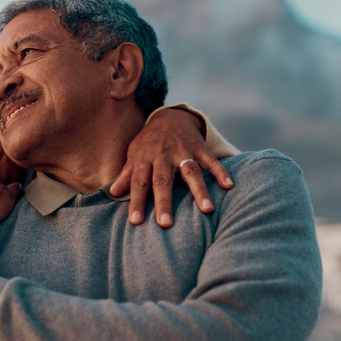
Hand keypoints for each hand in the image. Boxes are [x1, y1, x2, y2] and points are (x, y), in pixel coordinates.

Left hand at [109, 108, 233, 227]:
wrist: (170, 116)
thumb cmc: (149, 142)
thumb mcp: (134, 154)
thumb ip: (126, 174)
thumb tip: (112, 193)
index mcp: (145, 159)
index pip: (139, 183)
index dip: (136, 202)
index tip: (135, 222)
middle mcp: (163, 155)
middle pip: (163, 180)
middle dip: (164, 202)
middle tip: (165, 224)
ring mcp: (183, 151)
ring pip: (191, 172)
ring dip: (199, 190)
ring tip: (207, 210)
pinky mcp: (200, 148)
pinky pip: (211, 161)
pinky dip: (221, 172)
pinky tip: (228, 186)